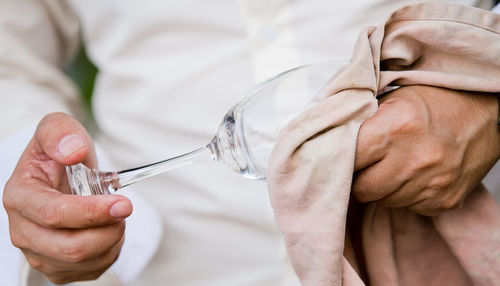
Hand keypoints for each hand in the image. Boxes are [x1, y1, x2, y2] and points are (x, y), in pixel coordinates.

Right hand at [3, 113, 132, 283]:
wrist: (62, 173)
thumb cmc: (60, 153)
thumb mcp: (58, 128)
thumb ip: (61, 133)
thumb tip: (72, 152)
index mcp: (19, 197)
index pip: (54, 215)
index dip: (91, 212)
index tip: (123, 203)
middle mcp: (23, 231)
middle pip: (70, 247)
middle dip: (108, 230)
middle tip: (125, 208)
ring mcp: (38, 253)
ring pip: (83, 262)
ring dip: (111, 239)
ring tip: (115, 216)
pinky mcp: (57, 268)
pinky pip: (91, 270)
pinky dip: (110, 251)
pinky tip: (108, 230)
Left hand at [353, 86, 499, 215]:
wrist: (488, 111)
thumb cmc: (434, 101)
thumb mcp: (393, 98)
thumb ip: (361, 123)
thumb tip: (329, 144)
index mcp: (395, 128)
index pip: (347, 160)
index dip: (341, 159)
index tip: (342, 157)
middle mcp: (414, 159)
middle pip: (363, 189)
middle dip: (358, 179)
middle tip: (365, 165)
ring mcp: (432, 184)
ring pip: (384, 202)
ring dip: (382, 188)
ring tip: (393, 166)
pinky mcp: (444, 201)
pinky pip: (409, 208)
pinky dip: (406, 195)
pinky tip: (415, 174)